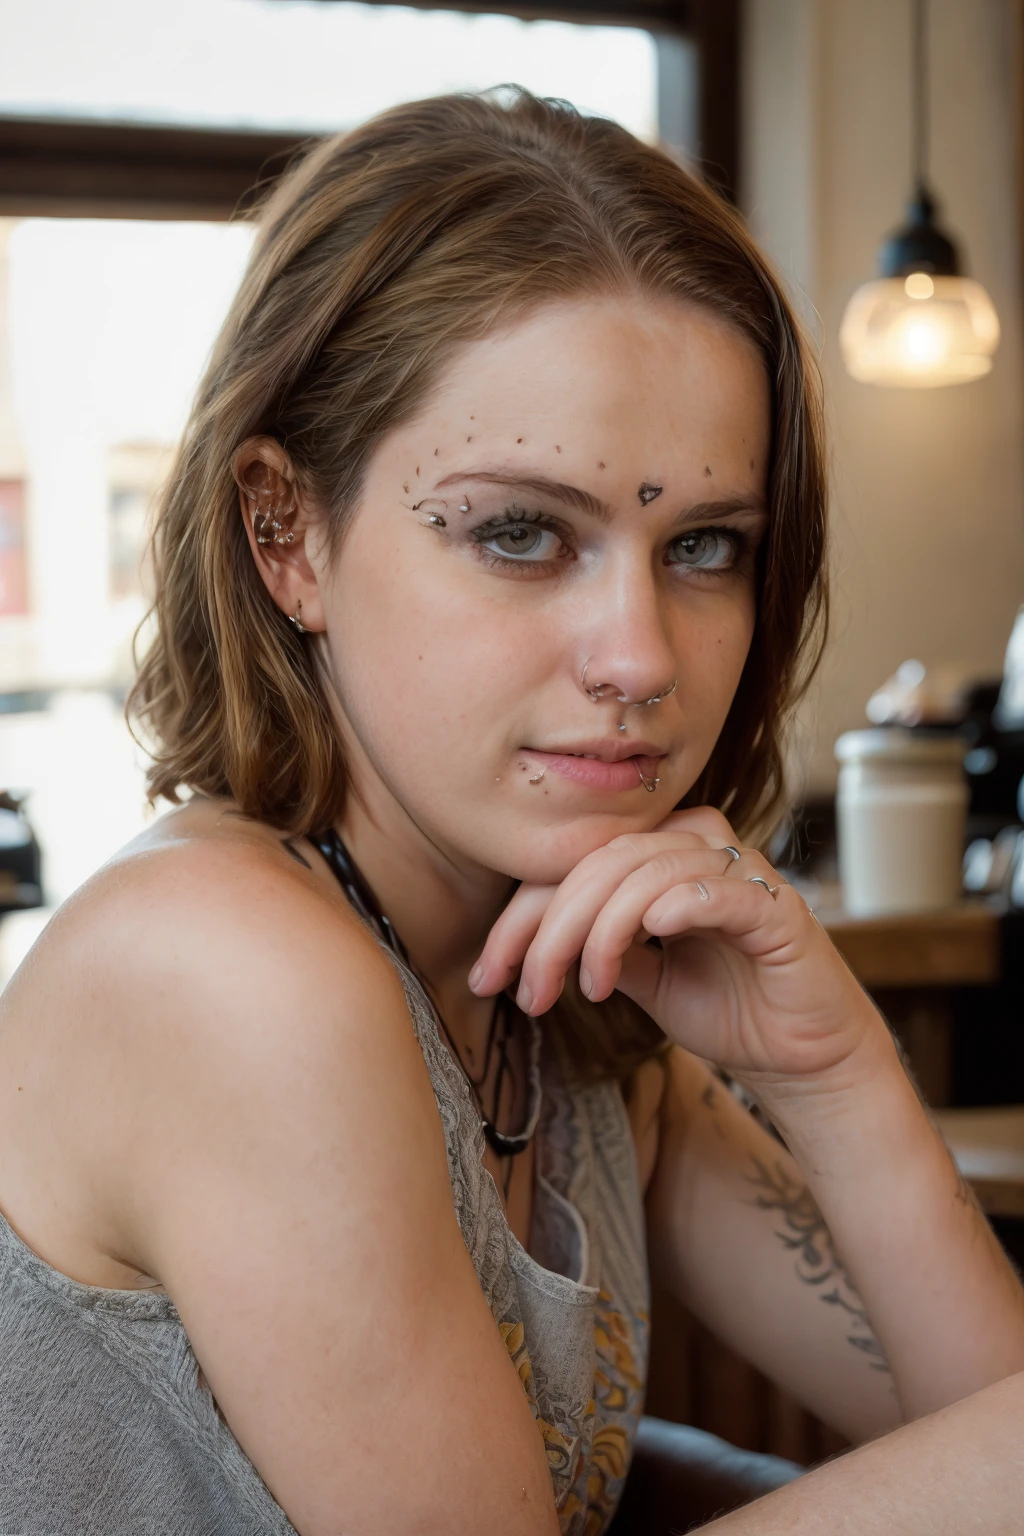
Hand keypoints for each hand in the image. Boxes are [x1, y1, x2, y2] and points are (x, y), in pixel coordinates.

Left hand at [470, 808, 882, 1086]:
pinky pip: (721, 888)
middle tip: (528, 993)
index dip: (523, 917)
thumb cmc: (728, 1011)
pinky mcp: (778, 908)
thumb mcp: (643, 979)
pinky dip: (679, 903)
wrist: (803, 1060)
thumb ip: (599, 946)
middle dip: (550, 930)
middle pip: (603, 863)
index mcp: (663, 858)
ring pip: (649, 869)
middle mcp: (701, 851)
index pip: (576, 866)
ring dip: (603, 929)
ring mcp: (742, 874)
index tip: (486, 975)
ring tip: (589, 987)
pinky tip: (651, 933)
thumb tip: (529, 946)